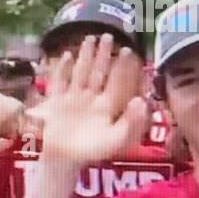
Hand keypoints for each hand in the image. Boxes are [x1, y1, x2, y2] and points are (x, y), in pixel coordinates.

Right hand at [38, 34, 148, 165]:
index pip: (117, 83)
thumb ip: (131, 123)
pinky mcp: (56, 103)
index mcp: (107, 107)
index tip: (129, 50)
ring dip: (86, 56)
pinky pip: (60, 82)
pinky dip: (62, 69)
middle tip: (109, 35)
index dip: (123, 67)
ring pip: (81, 73)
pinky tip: (66, 56)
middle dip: (104, 55)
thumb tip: (141, 101)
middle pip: (99, 73)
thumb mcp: (115, 141)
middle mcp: (92, 100)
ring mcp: (73, 100)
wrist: (61, 161)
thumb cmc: (90, 152)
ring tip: (90, 38)